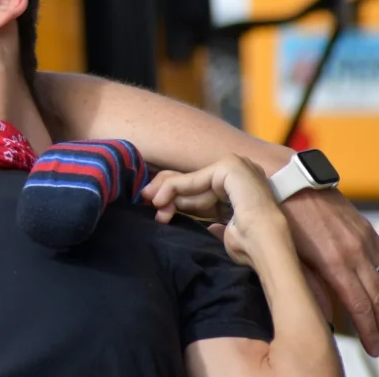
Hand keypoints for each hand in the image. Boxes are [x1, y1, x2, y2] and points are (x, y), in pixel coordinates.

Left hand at [142, 155, 289, 269]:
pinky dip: (173, 189)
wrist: (266, 246)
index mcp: (240, 188)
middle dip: (168, 193)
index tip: (158, 209)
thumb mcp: (224, 229)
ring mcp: (237, 166)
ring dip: (167, 195)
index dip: (177, 198)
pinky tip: (159, 201)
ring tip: (154, 208)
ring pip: (190, 181)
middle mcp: (240, 172)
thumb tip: (208, 227)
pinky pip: (193, 179)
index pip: (200, 188)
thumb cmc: (250, 245)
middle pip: (193, 181)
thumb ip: (212, 221)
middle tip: (146, 202)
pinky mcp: (230, 166)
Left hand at [279, 187, 378, 354]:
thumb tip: (318, 313)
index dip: (369, 331)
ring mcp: (362, 237)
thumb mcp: (281, 253)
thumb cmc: (274, 215)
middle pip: (378, 296)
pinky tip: (375, 286)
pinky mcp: (362, 226)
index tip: (372, 348)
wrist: (281, 176)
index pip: (361, 306)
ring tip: (378, 319)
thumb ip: (303, 284)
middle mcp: (355, 251)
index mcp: (335, 261)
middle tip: (378, 343)